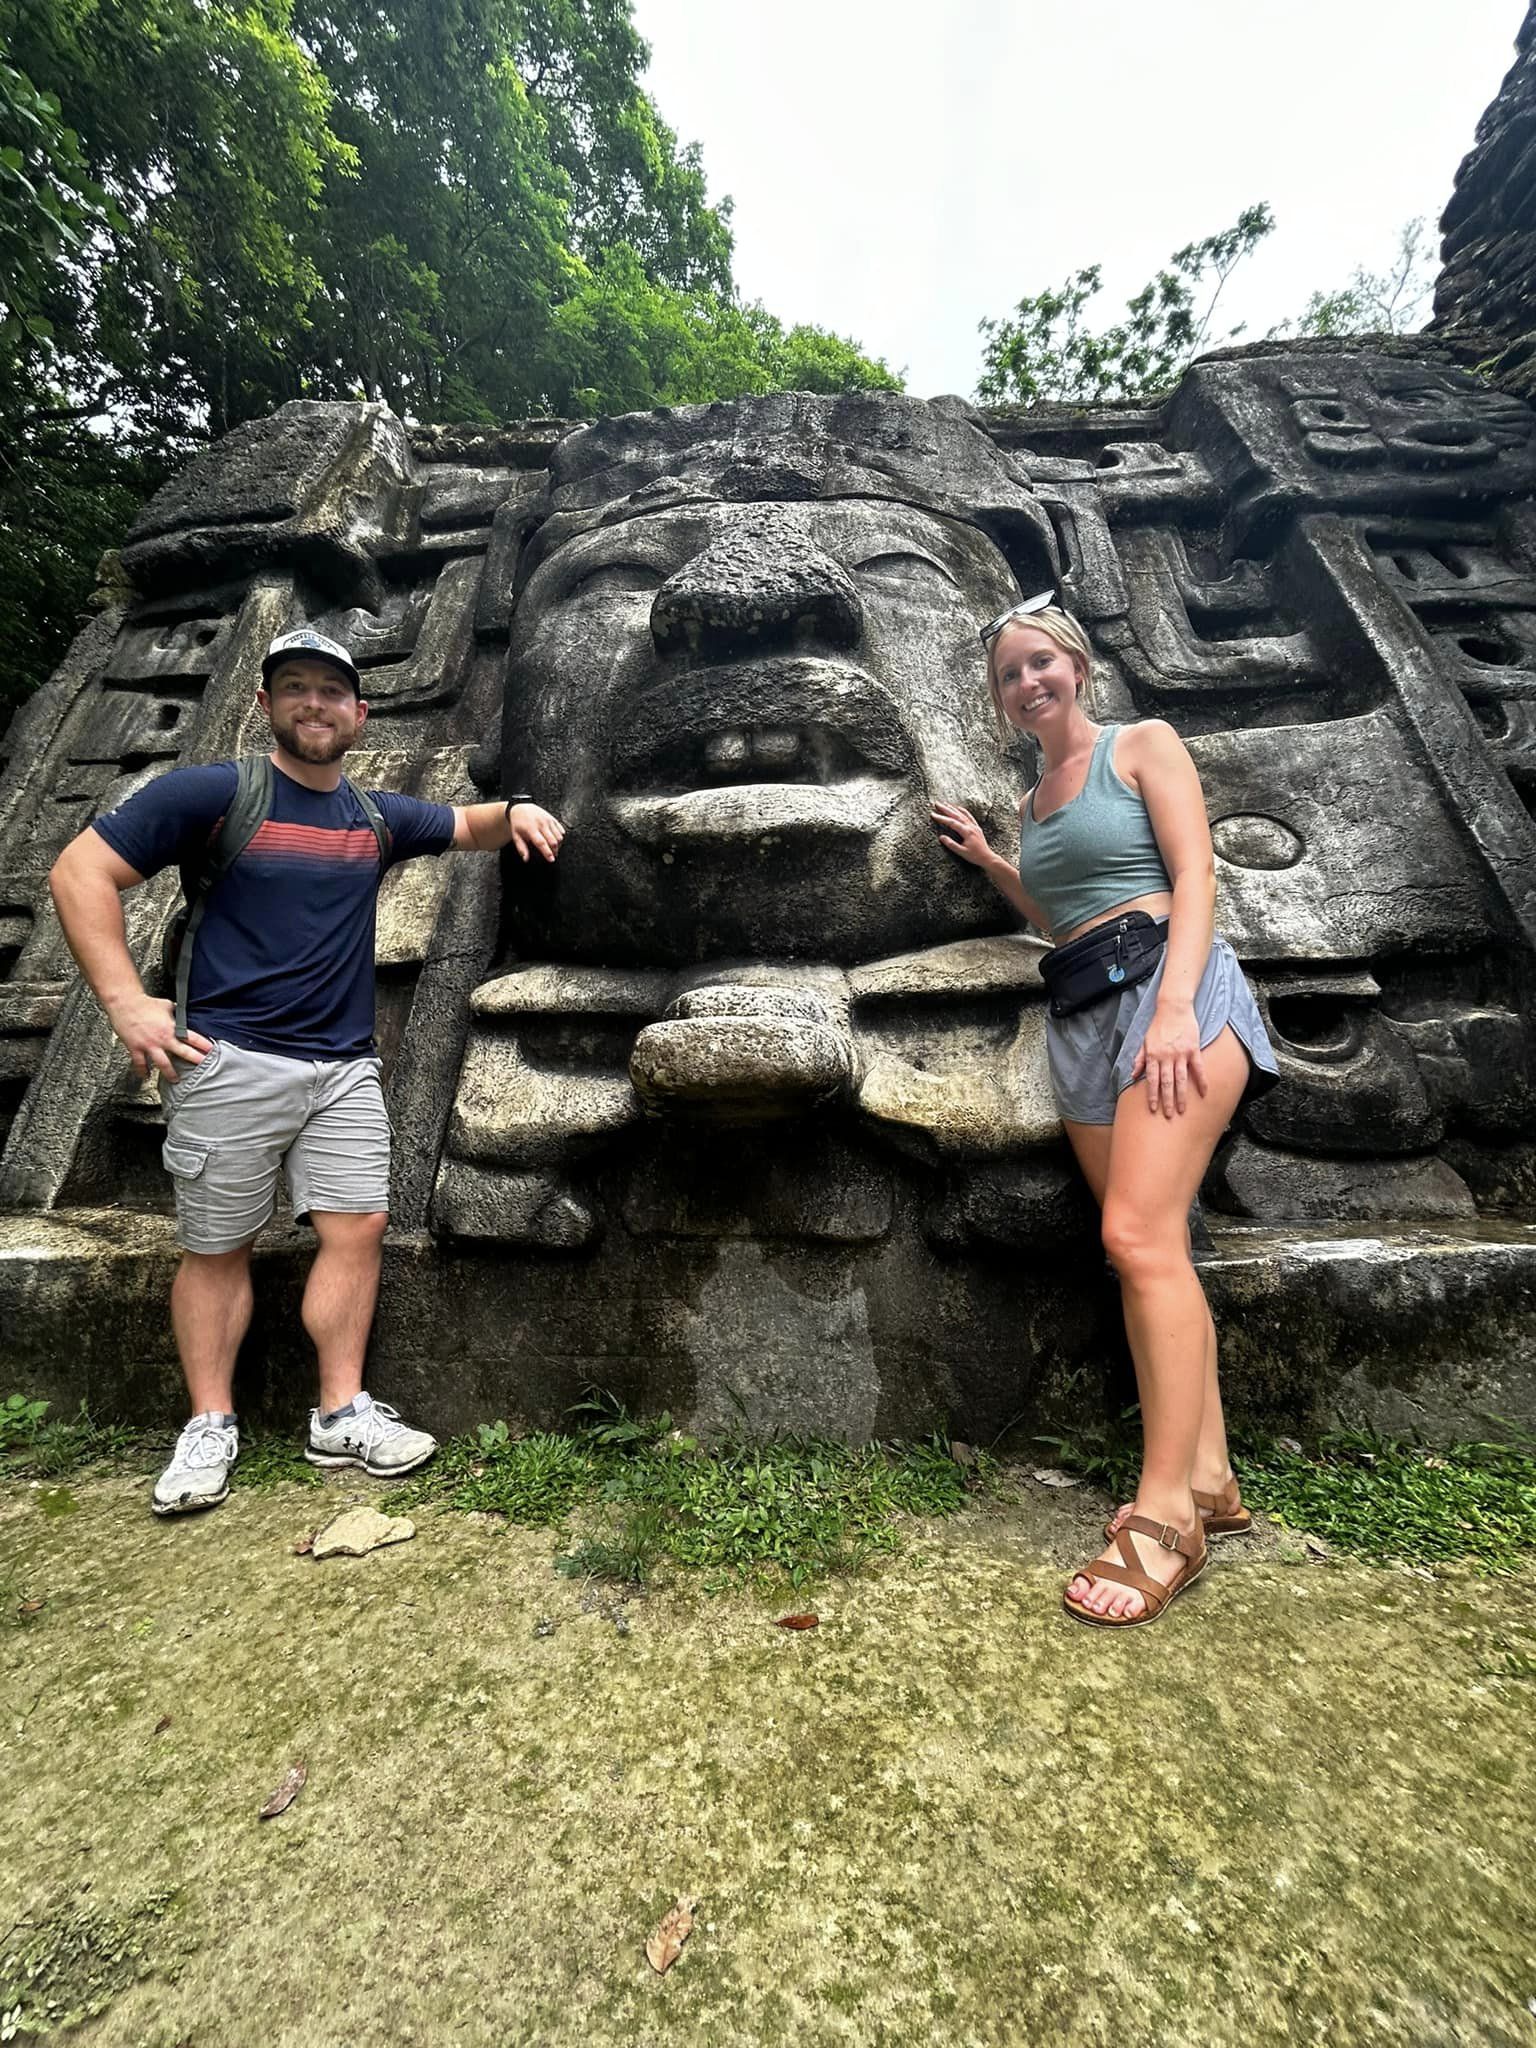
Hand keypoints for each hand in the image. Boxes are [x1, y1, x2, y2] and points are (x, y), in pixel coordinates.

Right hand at [106, 993, 213, 1082]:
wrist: (124, 1003)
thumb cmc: (144, 1003)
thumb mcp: (167, 1005)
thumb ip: (176, 1013)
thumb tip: (183, 1014)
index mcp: (171, 1027)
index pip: (192, 1038)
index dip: (204, 1045)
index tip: (212, 1051)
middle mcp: (162, 1038)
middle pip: (183, 1052)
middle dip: (195, 1060)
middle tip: (204, 1068)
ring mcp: (149, 1045)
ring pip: (163, 1064)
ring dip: (170, 1074)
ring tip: (176, 1080)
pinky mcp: (136, 1048)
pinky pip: (140, 1063)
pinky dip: (143, 1071)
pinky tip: (145, 1076)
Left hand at [507, 803, 564, 862]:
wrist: (521, 808)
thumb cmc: (518, 824)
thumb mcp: (516, 836)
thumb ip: (521, 848)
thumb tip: (526, 859)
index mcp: (531, 829)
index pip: (541, 843)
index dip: (547, 852)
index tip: (551, 859)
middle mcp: (541, 824)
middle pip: (553, 841)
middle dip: (555, 851)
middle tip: (553, 856)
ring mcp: (548, 820)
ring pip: (559, 836)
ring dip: (559, 845)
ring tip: (554, 848)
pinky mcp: (552, 818)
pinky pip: (561, 830)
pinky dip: (561, 837)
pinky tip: (556, 840)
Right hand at [930, 800, 994, 869]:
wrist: (987, 857)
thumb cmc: (974, 856)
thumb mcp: (961, 852)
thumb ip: (951, 844)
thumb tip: (941, 837)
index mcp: (967, 832)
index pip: (951, 823)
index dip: (941, 818)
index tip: (933, 814)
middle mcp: (970, 827)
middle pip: (956, 815)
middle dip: (946, 809)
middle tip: (937, 804)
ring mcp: (974, 826)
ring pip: (962, 814)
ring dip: (953, 808)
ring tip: (945, 804)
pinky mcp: (976, 827)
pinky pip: (969, 816)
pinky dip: (963, 811)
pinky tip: (959, 808)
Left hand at [1129, 999, 1205, 1117]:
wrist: (1173, 1008)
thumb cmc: (1158, 1025)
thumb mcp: (1144, 1041)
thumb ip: (1139, 1059)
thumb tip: (1132, 1075)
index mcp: (1153, 1056)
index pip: (1151, 1080)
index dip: (1152, 1095)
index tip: (1153, 1109)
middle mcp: (1166, 1057)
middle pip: (1166, 1083)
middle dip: (1167, 1101)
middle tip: (1169, 1116)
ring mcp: (1181, 1054)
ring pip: (1181, 1079)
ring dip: (1182, 1096)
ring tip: (1183, 1110)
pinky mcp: (1193, 1049)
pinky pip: (1198, 1068)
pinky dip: (1201, 1081)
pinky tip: (1204, 1093)